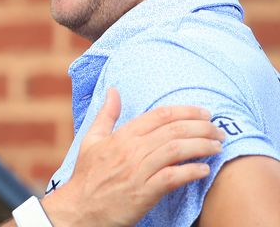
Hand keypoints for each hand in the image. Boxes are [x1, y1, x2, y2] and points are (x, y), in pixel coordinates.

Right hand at [41, 88, 224, 226]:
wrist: (80, 209)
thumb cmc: (87, 175)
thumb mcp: (91, 140)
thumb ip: (106, 115)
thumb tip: (113, 90)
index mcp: (121, 136)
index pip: (159, 116)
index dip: (185, 111)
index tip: (204, 112)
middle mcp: (131, 150)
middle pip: (173, 130)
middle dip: (201, 126)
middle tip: (218, 129)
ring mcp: (138, 171)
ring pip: (176, 151)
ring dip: (202, 146)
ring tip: (217, 146)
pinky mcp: (144, 193)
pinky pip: (172, 178)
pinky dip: (191, 172)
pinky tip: (204, 169)